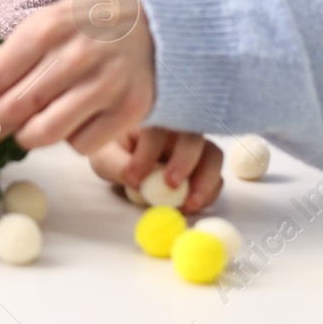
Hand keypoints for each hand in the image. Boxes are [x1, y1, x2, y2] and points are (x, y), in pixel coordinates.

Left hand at [0, 0, 153, 153]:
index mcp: (46, 29)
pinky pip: (82, 145)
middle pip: (14, 110)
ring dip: (26, 138)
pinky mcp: (130, 110)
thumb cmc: (87, 26)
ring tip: (27, 129)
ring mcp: (105, 84)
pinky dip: (71, 141)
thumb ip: (14, 59)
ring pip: (44, 134)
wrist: (155, 20)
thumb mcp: (48, 24)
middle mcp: (75, 56)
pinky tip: (75, 121)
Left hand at [88, 127, 224, 214]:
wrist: (123, 159)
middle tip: (171, 184)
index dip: (148, 152)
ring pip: (212, 154)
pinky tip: (189, 205)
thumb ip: (117, 165)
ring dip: (205, 179)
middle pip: (193, 136)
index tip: (134, 177)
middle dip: (185, 161)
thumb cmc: (114, 151)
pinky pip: (217, 176)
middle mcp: (177, 128)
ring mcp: (194, 147)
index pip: (156, 128)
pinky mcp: (203, 166)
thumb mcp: (105, 157)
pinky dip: (209, 192)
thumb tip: (137, 179)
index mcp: (151, 118)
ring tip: (190, 202)